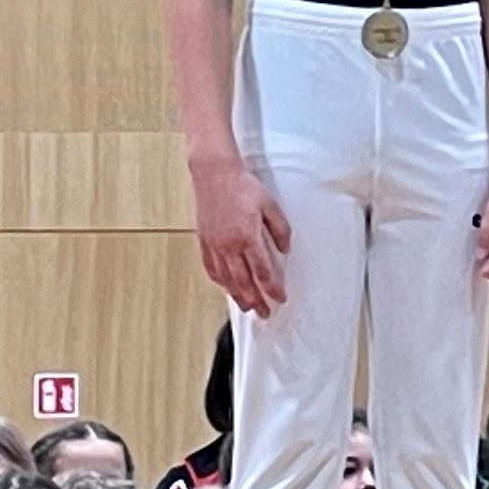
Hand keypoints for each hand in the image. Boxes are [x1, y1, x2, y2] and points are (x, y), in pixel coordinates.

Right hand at [191, 160, 292, 315]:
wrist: (214, 174)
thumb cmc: (242, 186)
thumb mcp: (270, 205)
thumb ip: (280, 229)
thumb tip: (284, 249)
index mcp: (248, 236)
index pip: (263, 271)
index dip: (272, 288)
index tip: (279, 298)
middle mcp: (229, 245)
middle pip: (244, 281)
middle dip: (256, 300)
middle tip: (264, 313)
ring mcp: (215, 245)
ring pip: (226, 278)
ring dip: (237, 295)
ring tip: (247, 307)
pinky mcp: (204, 241)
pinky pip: (211, 268)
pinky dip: (219, 281)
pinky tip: (225, 287)